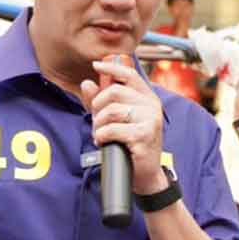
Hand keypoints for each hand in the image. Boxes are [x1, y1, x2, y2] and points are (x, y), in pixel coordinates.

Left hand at [79, 58, 167, 194]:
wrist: (145, 174)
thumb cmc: (132, 145)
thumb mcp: (116, 120)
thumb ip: (101, 102)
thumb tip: (87, 84)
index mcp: (147, 98)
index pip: (129, 74)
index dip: (111, 68)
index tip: (96, 66)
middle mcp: (151, 105)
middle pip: (114, 92)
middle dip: (98, 107)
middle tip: (97, 121)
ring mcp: (150, 119)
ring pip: (111, 111)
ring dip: (99, 124)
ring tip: (101, 134)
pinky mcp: (144, 134)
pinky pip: (112, 129)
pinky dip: (102, 136)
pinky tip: (105, 142)